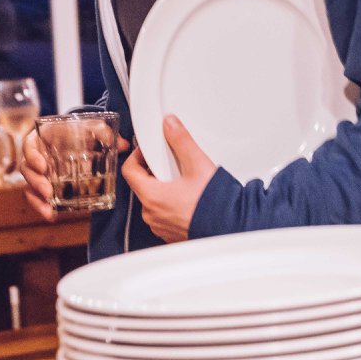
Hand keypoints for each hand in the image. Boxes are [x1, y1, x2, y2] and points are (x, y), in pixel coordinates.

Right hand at [20, 126, 130, 222]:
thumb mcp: (91, 127)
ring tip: (49, 210)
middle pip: (27, 170)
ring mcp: (39, 172)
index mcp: (42, 139)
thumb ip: (104, 133)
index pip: (29, 146)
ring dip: (37, 200)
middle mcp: (37, 156)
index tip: (43, 166)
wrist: (79, 137)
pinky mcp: (44, 185)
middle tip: (48, 191)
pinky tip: (52, 216)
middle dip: (36, 182)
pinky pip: (38, 197)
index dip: (33, 156)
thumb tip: (124, 145)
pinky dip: (43, 207)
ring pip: (30, 187)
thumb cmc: (80, 130)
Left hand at [120, 115, 217, 243]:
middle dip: (156, 172)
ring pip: (154, 201)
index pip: (130, 170)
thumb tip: (170, 125)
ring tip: (186, 183)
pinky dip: (172, 206)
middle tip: (174, 165)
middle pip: (143, 185)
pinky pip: (165, 215)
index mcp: (151, 196)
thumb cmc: (213, 203)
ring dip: (165, 190)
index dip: (138, 155)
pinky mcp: (171, 234)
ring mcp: (160, 226)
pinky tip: (190, 200)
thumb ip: (181, 141)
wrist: (230, 228)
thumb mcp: (197, 164)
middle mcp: (151, 214)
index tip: (151, 151)